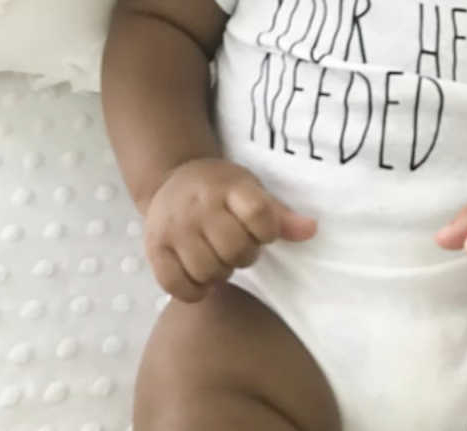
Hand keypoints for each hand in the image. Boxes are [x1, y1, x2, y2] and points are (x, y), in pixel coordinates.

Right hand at [143, 157, 315, 301]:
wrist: (172, 178)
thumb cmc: (221, 188)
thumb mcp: (252, 189)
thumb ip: (280, 215)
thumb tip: (312, 230)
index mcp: (229, 187)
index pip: (259, 214)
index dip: (268, 231)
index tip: (263, 231)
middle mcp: (199, 206)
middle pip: (234, 248)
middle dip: (244, 255)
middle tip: (238, 247)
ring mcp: (174, 228)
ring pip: (207, 271)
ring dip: (220, 272)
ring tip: (219, 258)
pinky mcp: (154, 249)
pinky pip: (177, 286)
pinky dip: (194, 290)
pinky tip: (200, 276)